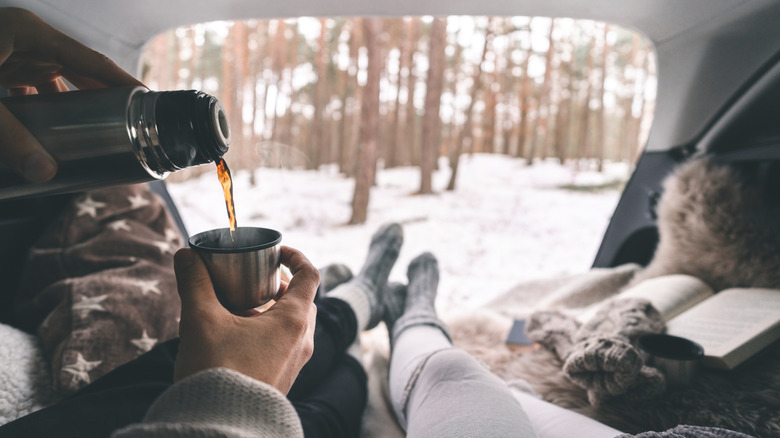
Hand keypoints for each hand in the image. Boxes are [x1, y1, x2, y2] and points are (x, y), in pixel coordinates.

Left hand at [0, 7, 143, 181]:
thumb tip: (44, 174)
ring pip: (55, 80)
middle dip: (103, 99)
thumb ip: (9, 136)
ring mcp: (9, 52)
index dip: (121, 81)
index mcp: (27, 33)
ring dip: (74, 107)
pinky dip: (44, 110)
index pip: (88, 59)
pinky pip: (32, 88)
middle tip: (130, 126)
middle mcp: (23, 39)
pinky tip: (52, 132)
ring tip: (99, 135)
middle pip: (77, 70)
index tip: (148, 101)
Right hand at [173, 246, 319, 394]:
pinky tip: (235, 336)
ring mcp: (295, 362)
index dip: (295, 256)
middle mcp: (302, 341)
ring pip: (292, 324)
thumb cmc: (217, 371)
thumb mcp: (201, 321)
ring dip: (270, 309)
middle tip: (252, 279)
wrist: (221, 426)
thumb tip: (185, 255)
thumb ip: (195, 283)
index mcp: (294, 321)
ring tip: (237, 307)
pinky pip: (283, 345)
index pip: (310, 275)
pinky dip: (267, 331)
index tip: (276, 251)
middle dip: (278, 284)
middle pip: (301, 299)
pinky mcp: (282, 378)